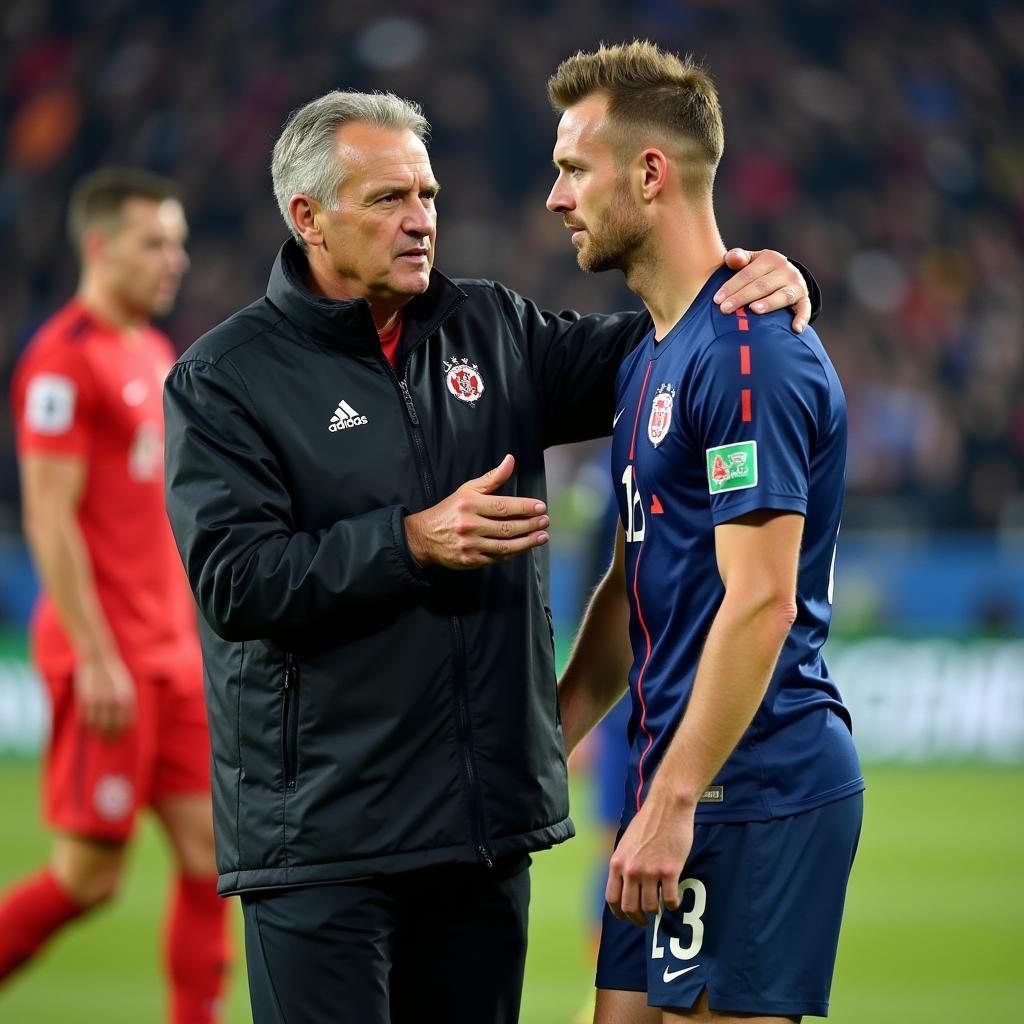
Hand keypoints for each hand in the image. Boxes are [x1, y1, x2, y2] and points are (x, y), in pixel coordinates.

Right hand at [74, 651, 135, 737]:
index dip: (121, 733)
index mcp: (126, 698)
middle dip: (109, 736)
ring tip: (97, 736)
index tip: (119, 738)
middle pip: (111, 726)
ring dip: (97, 733)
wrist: (99, 658)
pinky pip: (85, 718)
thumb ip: (125, 703)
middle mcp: (113, 701)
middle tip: (107, 742)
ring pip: (97, 725)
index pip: (126, 723)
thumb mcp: (126, 686)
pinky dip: (87, 724)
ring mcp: (98, 700)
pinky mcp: (85, 699)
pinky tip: (88, 726)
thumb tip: (125, 720)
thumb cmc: (113, 673)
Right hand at [404, 454, 549, 568]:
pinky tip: (524, 547)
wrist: (424, 536)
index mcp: (470, 505)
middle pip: (507, 527)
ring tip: (542, 536)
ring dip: (527, 542)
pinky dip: (513, 553)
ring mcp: (470, 545)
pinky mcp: (470, 560)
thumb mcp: (468, 490)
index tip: (541, 507)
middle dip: (530, 525)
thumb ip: (493, 477)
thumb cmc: (450, 510)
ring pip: (505, 546)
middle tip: (545, 521)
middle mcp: (470, 525)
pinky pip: (497, 558)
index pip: (504, 506)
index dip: (525, 507)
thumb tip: (510, 460)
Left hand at [606, 787, 694, 926]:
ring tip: (660, 907)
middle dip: (637, 918)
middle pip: (630, 907)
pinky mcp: (669, 871)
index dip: (619, 913)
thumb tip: (625, 884)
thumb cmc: (648, 822)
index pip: (612, 898)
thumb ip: (624, 863)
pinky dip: (672, 905)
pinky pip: (670, 899)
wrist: (668, 807)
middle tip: (645, 921)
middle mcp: (631, 870)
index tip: (626, 917)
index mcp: (617, 862)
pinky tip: (674, 901)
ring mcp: (650, 872)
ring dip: (655, 911)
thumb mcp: (626, 843)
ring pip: (650, 907)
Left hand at [716, 248, 811, 332]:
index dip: (731, 287)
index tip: (717, 300)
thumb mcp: (749, 261)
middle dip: (742, 297)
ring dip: (769, 303)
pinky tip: (795, 329)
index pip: (747, 274)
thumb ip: (738, 258)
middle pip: (761, 286)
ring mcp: (797, 285)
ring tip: (754, 310)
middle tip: (725, 310)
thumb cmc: (758, 272)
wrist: (784, 276)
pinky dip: (802, 318)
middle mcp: (786, 270)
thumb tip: (731, 258)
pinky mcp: (804, 299)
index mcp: (770, 258)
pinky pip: (804, 309)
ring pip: (782, 296)